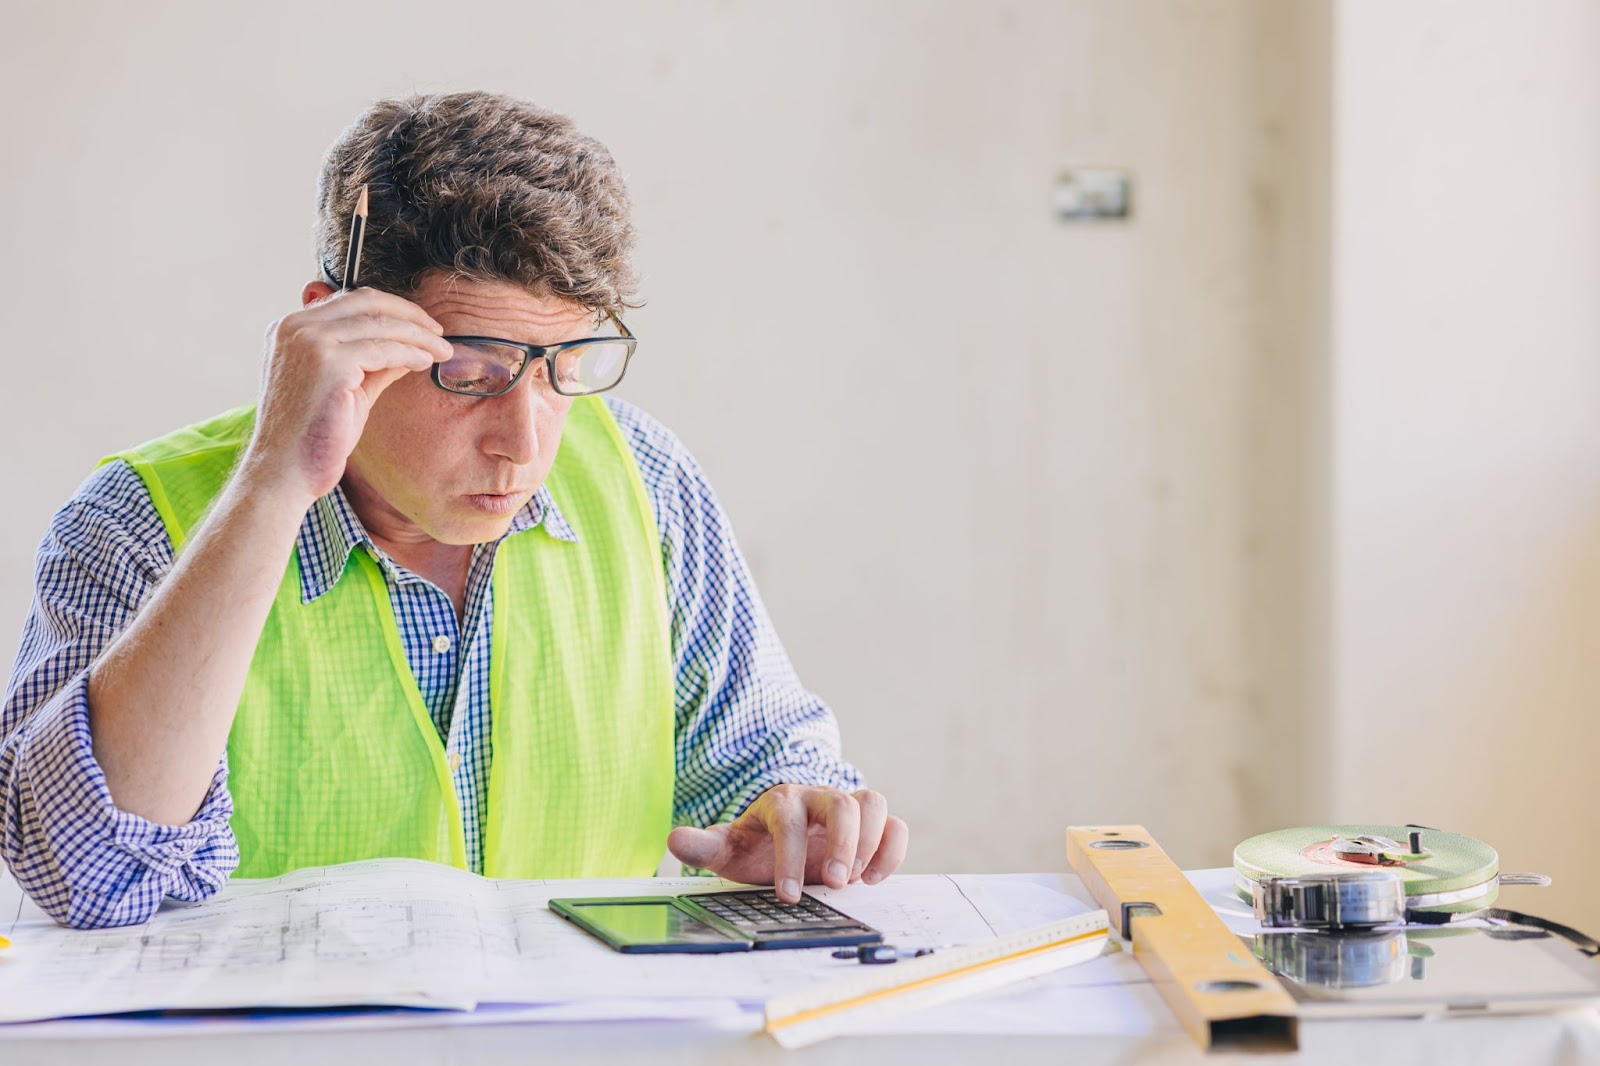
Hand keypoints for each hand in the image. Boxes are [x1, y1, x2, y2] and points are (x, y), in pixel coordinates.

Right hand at [243, 285, 454, 505]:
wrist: (284, 472)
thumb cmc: (313, 437)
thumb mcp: (346, 388)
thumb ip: (372, 364)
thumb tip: (409, 348)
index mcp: (291, 327)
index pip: (350, 301)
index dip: (392, 309)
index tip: (421, 326)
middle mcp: (295, 325)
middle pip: (367, 301)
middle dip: (410, 315)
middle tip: (438, 333)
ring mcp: (309, 340)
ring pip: (381, 323)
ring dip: (418, 336)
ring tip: (442, 351)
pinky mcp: (327, 361)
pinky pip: (383, 349)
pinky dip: (410, 353)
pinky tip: (424, 363)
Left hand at [667, 785, 908, 902]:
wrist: (780, 838)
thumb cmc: (755, 844)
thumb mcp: (727, 847)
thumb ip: (703, 845)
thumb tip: (674, 840)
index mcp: (780, 802)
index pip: (788, 820)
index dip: (789, 856)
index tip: (787, 894)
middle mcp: (816, 798)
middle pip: (839, 803)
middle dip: (840, 843)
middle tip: (833, 883)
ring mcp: (846, 808)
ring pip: (872, 802)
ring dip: (869, 841)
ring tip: (855, 879)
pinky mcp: (870, 824)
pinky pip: (893, 824)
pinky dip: (891, 848)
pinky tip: (873, 878)